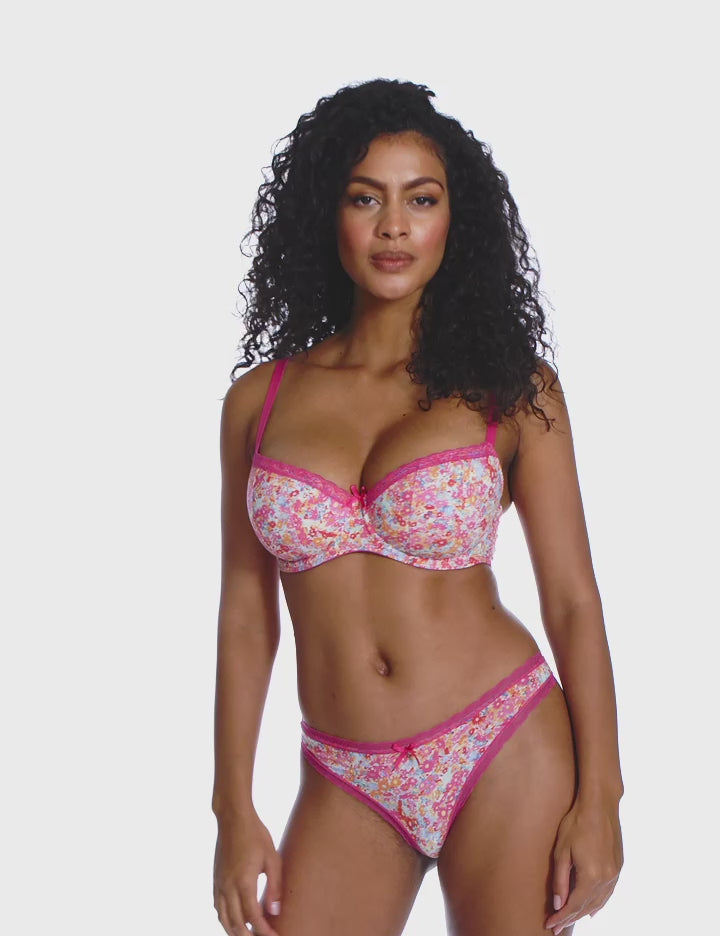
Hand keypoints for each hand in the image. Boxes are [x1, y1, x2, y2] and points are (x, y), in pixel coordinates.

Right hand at [213, 808, 282, 935]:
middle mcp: (228, 887)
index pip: (253, 916)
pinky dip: (224, 919)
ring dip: (234, 931)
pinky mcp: (215, 879)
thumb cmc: (256, 835)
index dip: (264, 930)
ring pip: (223, 918)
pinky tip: (233, 921)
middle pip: (236, 923)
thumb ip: (274, 886)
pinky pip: (217, 907)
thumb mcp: (272, 858)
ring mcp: (219, 884)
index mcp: (244, 882)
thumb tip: (275, 911)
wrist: (233, 818)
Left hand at [545, 796, 622, 933]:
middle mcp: (606, 879)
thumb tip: (558, 904)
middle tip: (556, 926)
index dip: (561, 917)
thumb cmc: (576, 823)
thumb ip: (560, 880)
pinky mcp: (618, 867)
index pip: (574, 906)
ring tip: (570, 920)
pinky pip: (608, 893)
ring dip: (584, 913)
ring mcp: (615, 874)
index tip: (549, 925)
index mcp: (591, 876)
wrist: (599, 805)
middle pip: (587, 907)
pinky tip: (592, 909)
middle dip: (570, 918)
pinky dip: (598, 903)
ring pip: (599, 902)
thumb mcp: (562, 851)